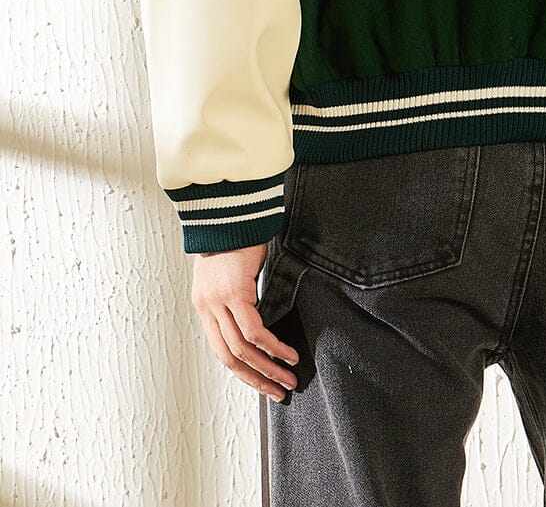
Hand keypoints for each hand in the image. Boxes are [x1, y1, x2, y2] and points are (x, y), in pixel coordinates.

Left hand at [191, 241, 300, 402]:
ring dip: (267, 368)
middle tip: (278, 391)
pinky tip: (286, 353)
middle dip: (256, 378)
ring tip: (287, 377)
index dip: (243, 370)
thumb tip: (255, 318)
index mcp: (204, 305)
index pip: (220, 350)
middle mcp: (206, 307)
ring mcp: (218, 302)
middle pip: (229, 356)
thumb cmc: (234, 236)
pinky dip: (272, 347)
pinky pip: (254, 330)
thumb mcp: (229, 272)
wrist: (230, 210)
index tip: (263, 381)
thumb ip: (236, 297)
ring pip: (242, 349)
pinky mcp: (234, 292)